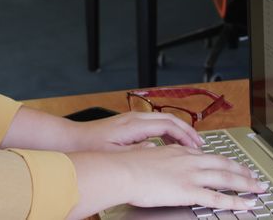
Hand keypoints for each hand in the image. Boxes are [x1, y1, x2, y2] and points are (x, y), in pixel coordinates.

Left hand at [67, 111, 204, 151]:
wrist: (73, 139)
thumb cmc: (90, 146)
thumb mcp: (115, 154)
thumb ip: (137, 153)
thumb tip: (156, 149)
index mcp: (134, 124)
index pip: (167, 125)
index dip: (184, 134)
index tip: (195, 146)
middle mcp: (134, 118)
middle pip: (169, 119)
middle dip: (186, 130)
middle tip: (199, 144)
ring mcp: (132, 120)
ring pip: (162, 121)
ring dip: (178, 130)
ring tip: (189, 144)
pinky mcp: (128, 124)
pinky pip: (154, 125)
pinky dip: (167, 132)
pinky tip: (170, 145)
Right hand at [120, 144, 266, 209]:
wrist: (122, 171)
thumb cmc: (128, 166)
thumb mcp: (146, 157)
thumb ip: (157, 158)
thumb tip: (155, 158)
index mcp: (179, 152)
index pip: (208, 156)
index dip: (224, 161)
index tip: (233, 165)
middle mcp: (189, 160)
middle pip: (223, 164)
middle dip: (242, 171)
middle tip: (255, 176)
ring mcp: (191, 175)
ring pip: (226, 178)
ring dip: (246, 184)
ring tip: (259, 188)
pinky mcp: (190, 191)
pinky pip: (219, 197)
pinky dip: (236, 201)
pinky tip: (247, 204)